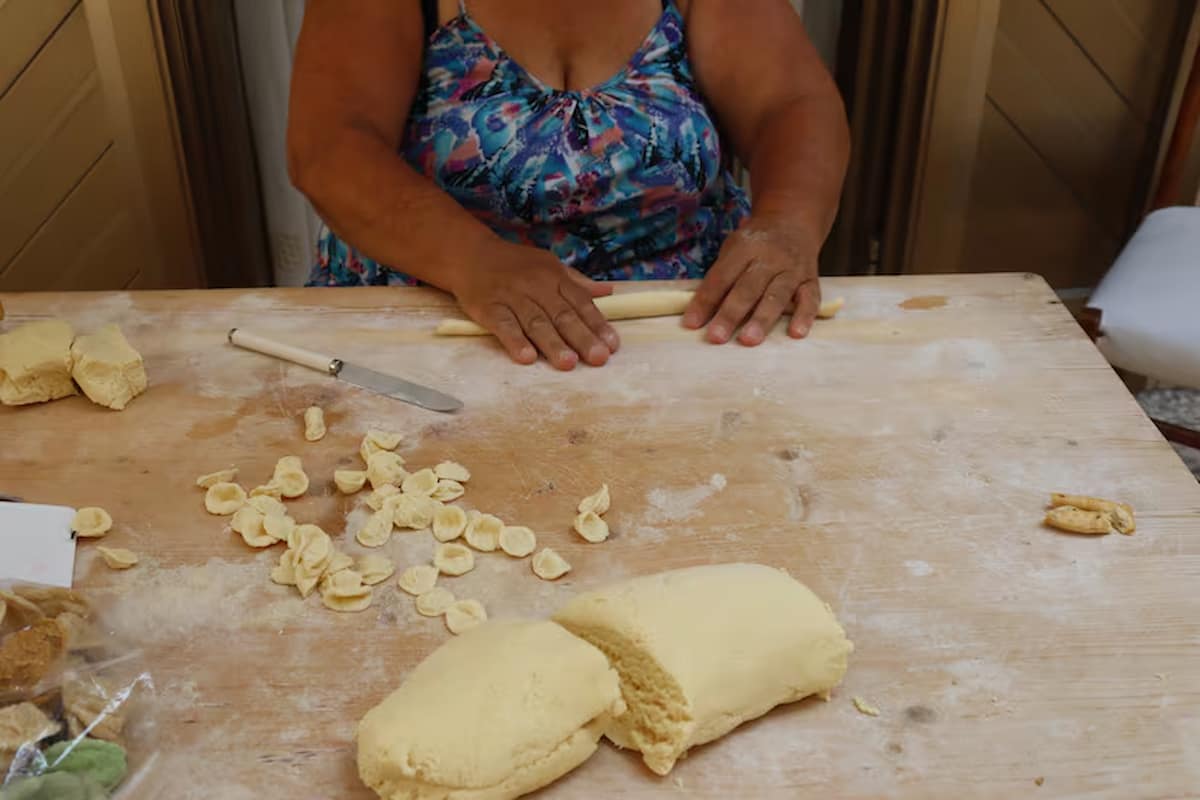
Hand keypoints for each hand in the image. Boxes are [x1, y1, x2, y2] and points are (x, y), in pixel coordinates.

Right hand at [448, 243, 619, 369]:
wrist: (469, 254)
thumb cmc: (515, 265)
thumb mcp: (548, 265)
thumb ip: (577, 282)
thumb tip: (608, 293)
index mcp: (554, 276)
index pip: (580, 302)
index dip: (597, 324)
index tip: (612, 345)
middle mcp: (535, 285)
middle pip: (562, 315)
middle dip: (582, 338)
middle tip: (598, 358)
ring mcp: (511, 296)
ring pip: (535, 322)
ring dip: (552, 344)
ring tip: (568, 363)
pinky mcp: (488, 307)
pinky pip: (503, 325)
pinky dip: (515, 341)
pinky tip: (527, 357)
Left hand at [682, 220, 820, 345]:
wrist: (793, 222)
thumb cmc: (755, 244)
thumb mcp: (733, 250)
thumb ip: (720, 278)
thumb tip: (699, 313)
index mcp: (744, 248)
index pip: (721, 277)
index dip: (705, 300)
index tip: (691, 324)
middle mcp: (769, 258)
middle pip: (747, 288)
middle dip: (730, 314)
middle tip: (716, 337)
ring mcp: (792, 269)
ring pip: (777, 295)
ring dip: (762, 319)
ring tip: (749, 340)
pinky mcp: (811, 280)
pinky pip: (810, 299)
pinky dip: (804, 316)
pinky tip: (796, 334)